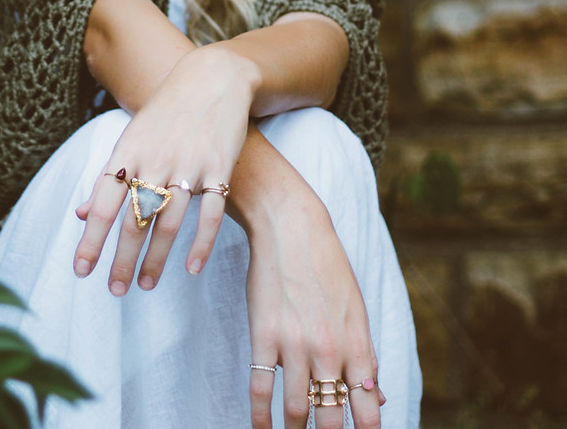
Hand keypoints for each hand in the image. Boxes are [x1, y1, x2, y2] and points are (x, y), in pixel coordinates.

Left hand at [73, 45, 259, 294]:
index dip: (91, 240)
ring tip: (146, 284)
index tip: (82, 272)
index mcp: (128, 153)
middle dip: (121, 260)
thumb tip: (81, 214)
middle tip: (114, 291)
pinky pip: (211, 214)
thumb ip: (108, 177)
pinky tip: (193, 268)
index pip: (103, 205)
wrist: (212, 79)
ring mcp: (189, 165)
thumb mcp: (131, 138)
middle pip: (133, 221)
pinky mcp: (220, 167)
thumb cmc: (167, 112)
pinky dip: (201, 243)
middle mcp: (155, 161)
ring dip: (156, 259)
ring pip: (168, 223)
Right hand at [245, 191, 383, 428]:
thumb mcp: (356, 307)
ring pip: (296, 410)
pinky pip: (261, 388)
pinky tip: (262, 428)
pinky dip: (261, 416)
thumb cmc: (327, 265)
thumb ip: (365, 354)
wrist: (292, 228)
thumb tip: (377, 396)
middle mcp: (329, 349)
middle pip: (331, 417)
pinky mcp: (264, 335)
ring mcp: (295, 344)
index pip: (367, 407)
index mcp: (357, 342)